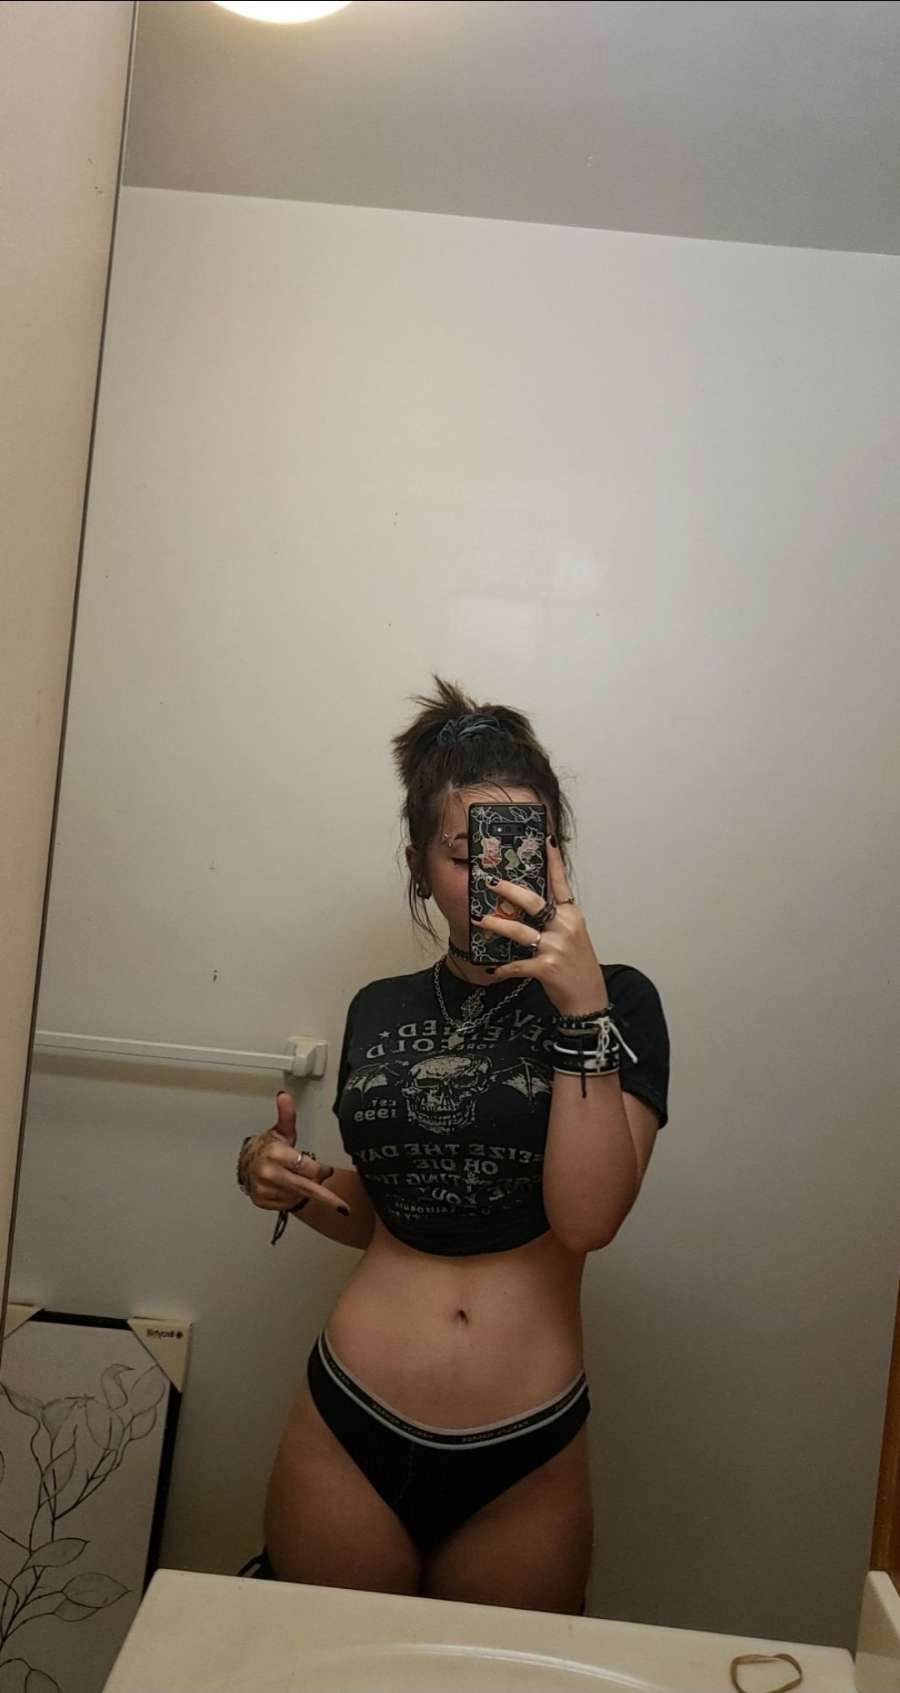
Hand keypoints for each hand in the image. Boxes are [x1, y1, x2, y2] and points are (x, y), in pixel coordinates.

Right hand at [239, 1091, 349, 1216]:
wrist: (245, 1164)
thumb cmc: (267, 1148)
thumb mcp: (281, 1131)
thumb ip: (287, 1116)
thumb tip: (284, 1096)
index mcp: (276, 1153)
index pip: (307, 1167)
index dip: (321, 1170)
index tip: (329, 1171)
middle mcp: (269, 1173)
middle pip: (305, 1187)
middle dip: (326, 1197)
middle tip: (342, 1206)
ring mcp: (264, 1189)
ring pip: (298, 1197)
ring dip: (306, 1192)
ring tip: (300, 1180)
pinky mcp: (262, 1201)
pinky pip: (287, 1205)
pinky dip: (293, 1199)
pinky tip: (291, 1189)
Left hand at [474, 837, 605, 1015]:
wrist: (589, 1000)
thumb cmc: (578, 967)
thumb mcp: (573, 937)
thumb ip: (556, 920)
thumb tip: (528, 904)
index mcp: (572, 915)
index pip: (561, 884)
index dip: (553, 861)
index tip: (546, 839)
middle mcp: (565, 927)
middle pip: (534, 902)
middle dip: (509, 890)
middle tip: (490, 882)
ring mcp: (556, 947)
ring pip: (519, 931)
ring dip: (496, 925)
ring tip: (479, 920)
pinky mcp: (547, 968)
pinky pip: (518, 964)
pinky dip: (503, 967)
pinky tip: (493, 969)